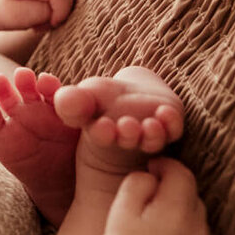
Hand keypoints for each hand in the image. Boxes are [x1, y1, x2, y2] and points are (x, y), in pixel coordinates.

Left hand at [0, 0, 75, 34]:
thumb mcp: (15, 17)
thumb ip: (41, 12)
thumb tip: (60, 10)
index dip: (61, 9)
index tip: (50, 23)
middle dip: (59, 12)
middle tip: (40, 23)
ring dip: (58, 10)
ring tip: (39, 16)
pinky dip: (58, 5)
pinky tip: (43, 10)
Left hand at [0, 68, 78, 226]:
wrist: (63, 186)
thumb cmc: (29, 162)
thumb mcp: (4, 145)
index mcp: (19, 105)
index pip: (8, 91)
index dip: (2, 86)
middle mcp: (43, 102)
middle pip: (34, 86)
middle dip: (28, 81)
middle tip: (22, 77)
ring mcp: (67, 109)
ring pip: (61, 95)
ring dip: (55, 89)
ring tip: (48, 85)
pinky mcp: (89, 121)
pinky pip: (87, 112)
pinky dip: (85, 108)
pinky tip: (77, 110)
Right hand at [53, 66, 183, 156]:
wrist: (131, 97)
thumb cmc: (101, 100)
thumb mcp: (82, 97)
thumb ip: (70, 100)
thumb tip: (60, 94)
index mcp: (101, 133)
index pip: (100, 135)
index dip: (101, 132)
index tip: (102, 126)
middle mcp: (127, 139)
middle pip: (128, 139)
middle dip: (127, 134)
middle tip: (127, 126)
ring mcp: (149, 135)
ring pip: (152, 139)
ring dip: (151, 134)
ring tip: (150, 125)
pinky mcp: (170, 128)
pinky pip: (174, 130)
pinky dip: (172, 123)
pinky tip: (167, 113)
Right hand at [95, 158, 212, 234]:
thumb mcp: (121, 207)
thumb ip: (139, 181)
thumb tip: (154, 177)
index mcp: (179, 208)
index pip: (182, 174)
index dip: (166, 166)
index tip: (152, 169)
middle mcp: (200, 231)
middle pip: (192, 200)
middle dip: (174, 196)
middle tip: (150, 205)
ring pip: (198, 229)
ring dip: (182, 225)